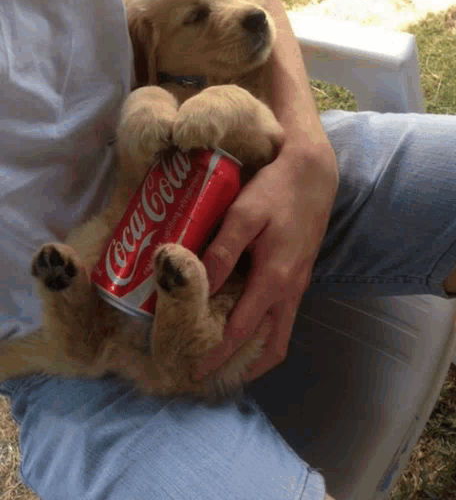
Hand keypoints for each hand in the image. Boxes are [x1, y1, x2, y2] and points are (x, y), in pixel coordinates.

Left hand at [196, 142, 338, 382]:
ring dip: (254, 352)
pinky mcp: (299, 275)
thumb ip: (223, 251)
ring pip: (279, 334)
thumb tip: (199, 285)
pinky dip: (262, 331)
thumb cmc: (276, 190)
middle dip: (242, 367)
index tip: (195, 372)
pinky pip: (281, 317)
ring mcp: (298, 284)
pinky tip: (241, 322)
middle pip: (271, 347)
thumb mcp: (244, 214)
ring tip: (224, 357)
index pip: (242, 331)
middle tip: (212, 373)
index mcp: (274, 279)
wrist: (314, 173)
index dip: (218, 355)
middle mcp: (290, 290)